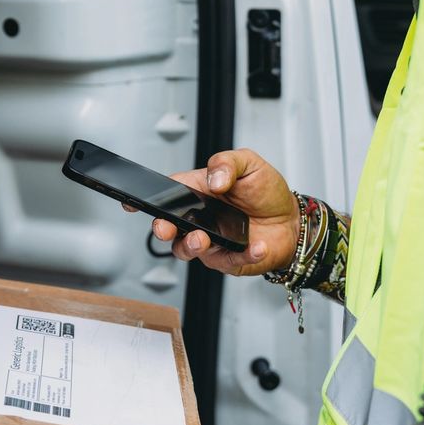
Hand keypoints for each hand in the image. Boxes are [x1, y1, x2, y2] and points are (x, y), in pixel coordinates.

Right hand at [152, 148, 299, 275]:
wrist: (292, 220)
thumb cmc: (266, 192)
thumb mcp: (249, 163)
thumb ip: (227, 163)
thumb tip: (214, 179)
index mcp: (198, 192)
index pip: (167, 194)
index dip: (146, 199)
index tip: (131, 202)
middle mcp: (199, 219)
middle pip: (168, 227)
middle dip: (161, 229)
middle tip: (165, 228)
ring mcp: (210, 241)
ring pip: (187, 249)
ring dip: (191, 246)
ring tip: (204, 239)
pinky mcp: (227, 260)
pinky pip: (228, 262)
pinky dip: (244, 255)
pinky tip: (257, 246)